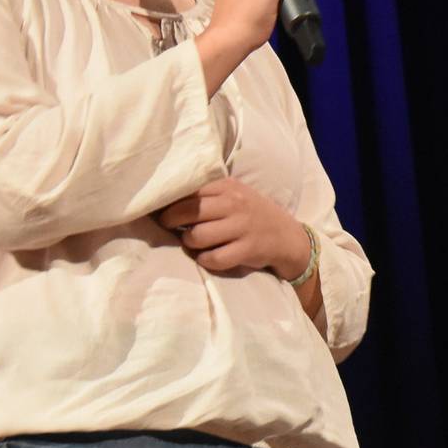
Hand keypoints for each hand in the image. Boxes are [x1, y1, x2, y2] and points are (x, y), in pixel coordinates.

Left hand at [155, 177, 310, 279]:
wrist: (287, 237)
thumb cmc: (251, 215)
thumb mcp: (234, 195)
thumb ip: (207, 195)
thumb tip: (164, 202)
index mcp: (228, 187)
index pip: (188, 192)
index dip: (168, 204)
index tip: (160, 212)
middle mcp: (235, 204)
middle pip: (187, 213)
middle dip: (171, 223)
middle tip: (171, 229)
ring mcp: (242, 227)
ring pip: (197, 237)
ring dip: (189, 243)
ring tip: (193, 243)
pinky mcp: (248, 249)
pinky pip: (214, 258)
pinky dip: (205, 260)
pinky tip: (208, 257)